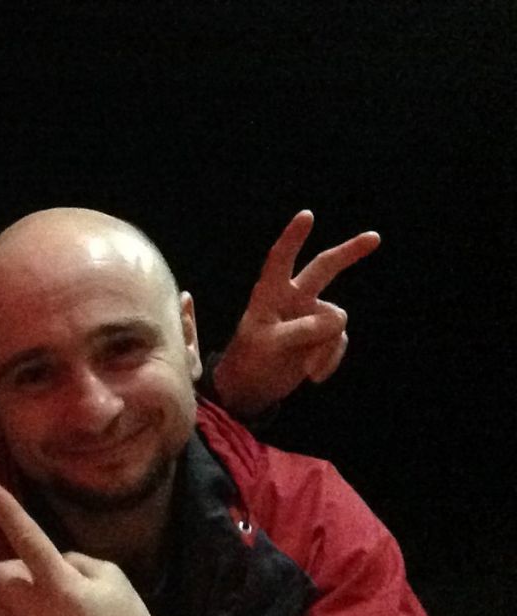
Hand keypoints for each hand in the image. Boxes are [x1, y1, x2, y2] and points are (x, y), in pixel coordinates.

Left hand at [0, 481, 171, 615]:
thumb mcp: (111, 575)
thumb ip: (73, 561)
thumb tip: (51, 563)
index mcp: (62, 585)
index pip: (27, 538)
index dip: (5, 510)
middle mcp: (37, 611)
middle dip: (17, 568)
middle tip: (50, 579)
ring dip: (8, 594)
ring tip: (40, 604)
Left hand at [213, 210, 379, 416]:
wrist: (251, 390)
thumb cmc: (250, 361)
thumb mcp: (270, 346)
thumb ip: (303, 330)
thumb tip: (338, 321)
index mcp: (270, 294)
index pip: (281, 259)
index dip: (293, 237)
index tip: (307, 215)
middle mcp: (292, 298)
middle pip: (324, 268)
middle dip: (349, 252)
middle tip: (375, 237)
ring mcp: (309, 315)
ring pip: (336, 320)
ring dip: (326, 347)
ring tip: (307, 369)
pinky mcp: (321, 335)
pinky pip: (339, 340)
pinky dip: (330, 359)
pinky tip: (314, 376)